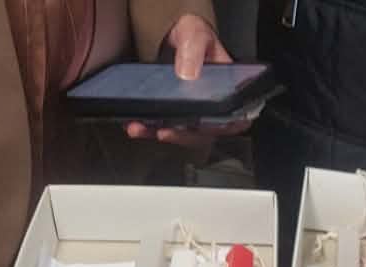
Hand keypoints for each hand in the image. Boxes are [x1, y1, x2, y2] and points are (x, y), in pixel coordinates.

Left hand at [124, 14, 237, 146]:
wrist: (172, 32)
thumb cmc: (192, 34)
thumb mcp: (196, 35)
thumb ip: (194, 51)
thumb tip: (188, 74)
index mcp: (226, 90)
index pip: (231, 119)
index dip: (218, 128)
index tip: (200, 128)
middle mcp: (212, 105)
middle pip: (203, 133)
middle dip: (181, 135)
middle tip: (164, 132)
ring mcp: (193, 111)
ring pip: (182, 134)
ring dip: (159, 134)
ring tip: (140, 128)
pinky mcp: (172, 112)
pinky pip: (163, 127)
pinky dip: (148, 129)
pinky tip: (134, 124)